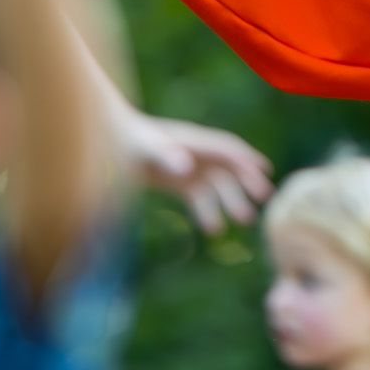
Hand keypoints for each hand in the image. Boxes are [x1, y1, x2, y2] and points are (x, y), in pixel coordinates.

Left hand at [121, 112, 273, 233]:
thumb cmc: (124, 140)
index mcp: (191, 140)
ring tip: (243, 220)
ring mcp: (186, 167)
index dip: (246, 159)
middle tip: (262, 201)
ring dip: (230, 201)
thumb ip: (164, 154)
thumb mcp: (143, 147)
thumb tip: (187, 168)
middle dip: (246, 182)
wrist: (104, 142)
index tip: (265, 171)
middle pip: (227, 168)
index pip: (225, 148)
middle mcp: (194, 152)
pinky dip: (208, 211)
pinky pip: (199, 197)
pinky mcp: (176, 182)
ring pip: (216, 186)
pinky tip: (214, 229)